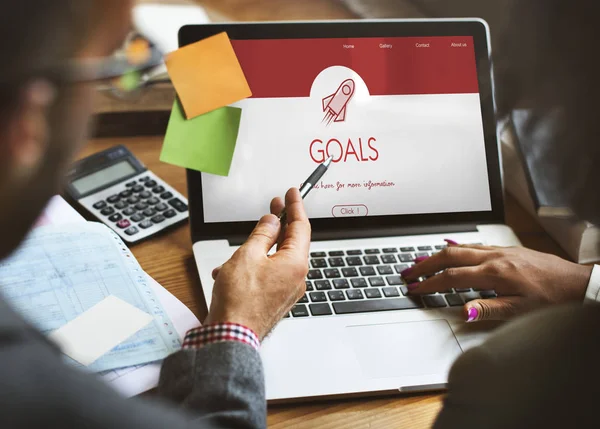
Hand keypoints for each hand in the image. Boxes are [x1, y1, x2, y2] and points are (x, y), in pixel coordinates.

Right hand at [204, 188, 310, 339]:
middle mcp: (296, 277)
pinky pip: (268, 274)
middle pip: (291, 242)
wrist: (231, 336)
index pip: (301, 227)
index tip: (292, 193)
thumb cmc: (239, 301)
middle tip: (274, 206)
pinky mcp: (276, 299)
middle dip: (279, 224)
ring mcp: (287, 290)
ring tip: (238, 250)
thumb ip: (262, 234)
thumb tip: (272, 222)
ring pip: (275, 259)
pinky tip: (232, 271)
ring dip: (258, 250)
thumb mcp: (248, 255)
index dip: (295, 207)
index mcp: (295, 264)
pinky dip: (253, 267)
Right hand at [402, 242, 592, 321]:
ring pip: (461, 247)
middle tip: (407, 271)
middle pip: (450, 255)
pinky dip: (456, 247)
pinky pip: (474, 244)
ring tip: (420, 260)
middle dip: (425, 263)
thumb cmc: (552, 299)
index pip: (452, 277)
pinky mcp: (507, 250)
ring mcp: (501, 251)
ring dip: (437, 254)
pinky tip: (451, 248)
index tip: (414, 288)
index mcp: (495, 273)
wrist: (579, 284)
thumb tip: (462, 310)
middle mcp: (495, 257)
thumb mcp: (521, 311)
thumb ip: (488, 309)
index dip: (430, 283)